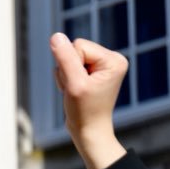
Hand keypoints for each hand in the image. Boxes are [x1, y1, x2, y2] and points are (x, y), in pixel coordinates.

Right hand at [50, 32, 127, 168]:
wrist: (88, 132)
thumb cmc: (84, 111)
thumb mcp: (73, 83)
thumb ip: (65, 58)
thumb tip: (56, 36)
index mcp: (114, 59)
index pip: (79, 46)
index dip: (71, 65)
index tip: (79, 85)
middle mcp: (111, 59)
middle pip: (75, 50)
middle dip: (68, 70)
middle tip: (75, 90)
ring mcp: (102, 66)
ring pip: (70, 59)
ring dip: (66, 77)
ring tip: (76, 93)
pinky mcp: (93, 73)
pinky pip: (70, 66)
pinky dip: (67, 80)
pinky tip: (75, 92)